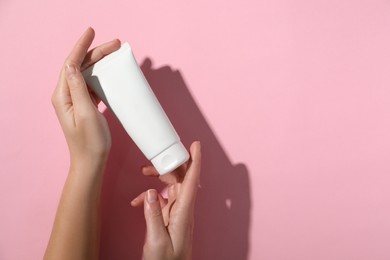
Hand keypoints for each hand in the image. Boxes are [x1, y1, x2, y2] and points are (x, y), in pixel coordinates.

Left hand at [51, 27, 120, 167]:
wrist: (92, 161)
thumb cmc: (90, 141)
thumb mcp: (85, 113)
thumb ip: (78, 88)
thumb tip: (71, 64)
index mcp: (63, 96)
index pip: (70, 64)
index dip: (81, 46)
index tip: (91, 32)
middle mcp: (67, 95)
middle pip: (80, 66)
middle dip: (96, 53)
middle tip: (115, 44)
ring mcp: (76, 100)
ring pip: (87, 74)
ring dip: (100, 63)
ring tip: (114, 54)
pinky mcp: (85, 105)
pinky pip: (92, 84)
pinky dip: (102, 75)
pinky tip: (111, 73)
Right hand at [131, 141, 200, 259]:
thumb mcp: (156, 241)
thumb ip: (153, 215)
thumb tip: (150, 192)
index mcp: (184, 213)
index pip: (192, 181)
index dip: (195, 161)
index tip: (196, 145)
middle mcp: (183, 209)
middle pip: (181, 178)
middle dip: (169, 164)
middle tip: (155, 156)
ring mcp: (178, 212)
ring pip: (171, 186)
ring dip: (159, 177)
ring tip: (144, 171)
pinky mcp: (171, 216)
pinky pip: (163, 199)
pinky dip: (150, 196)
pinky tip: (138, 201)